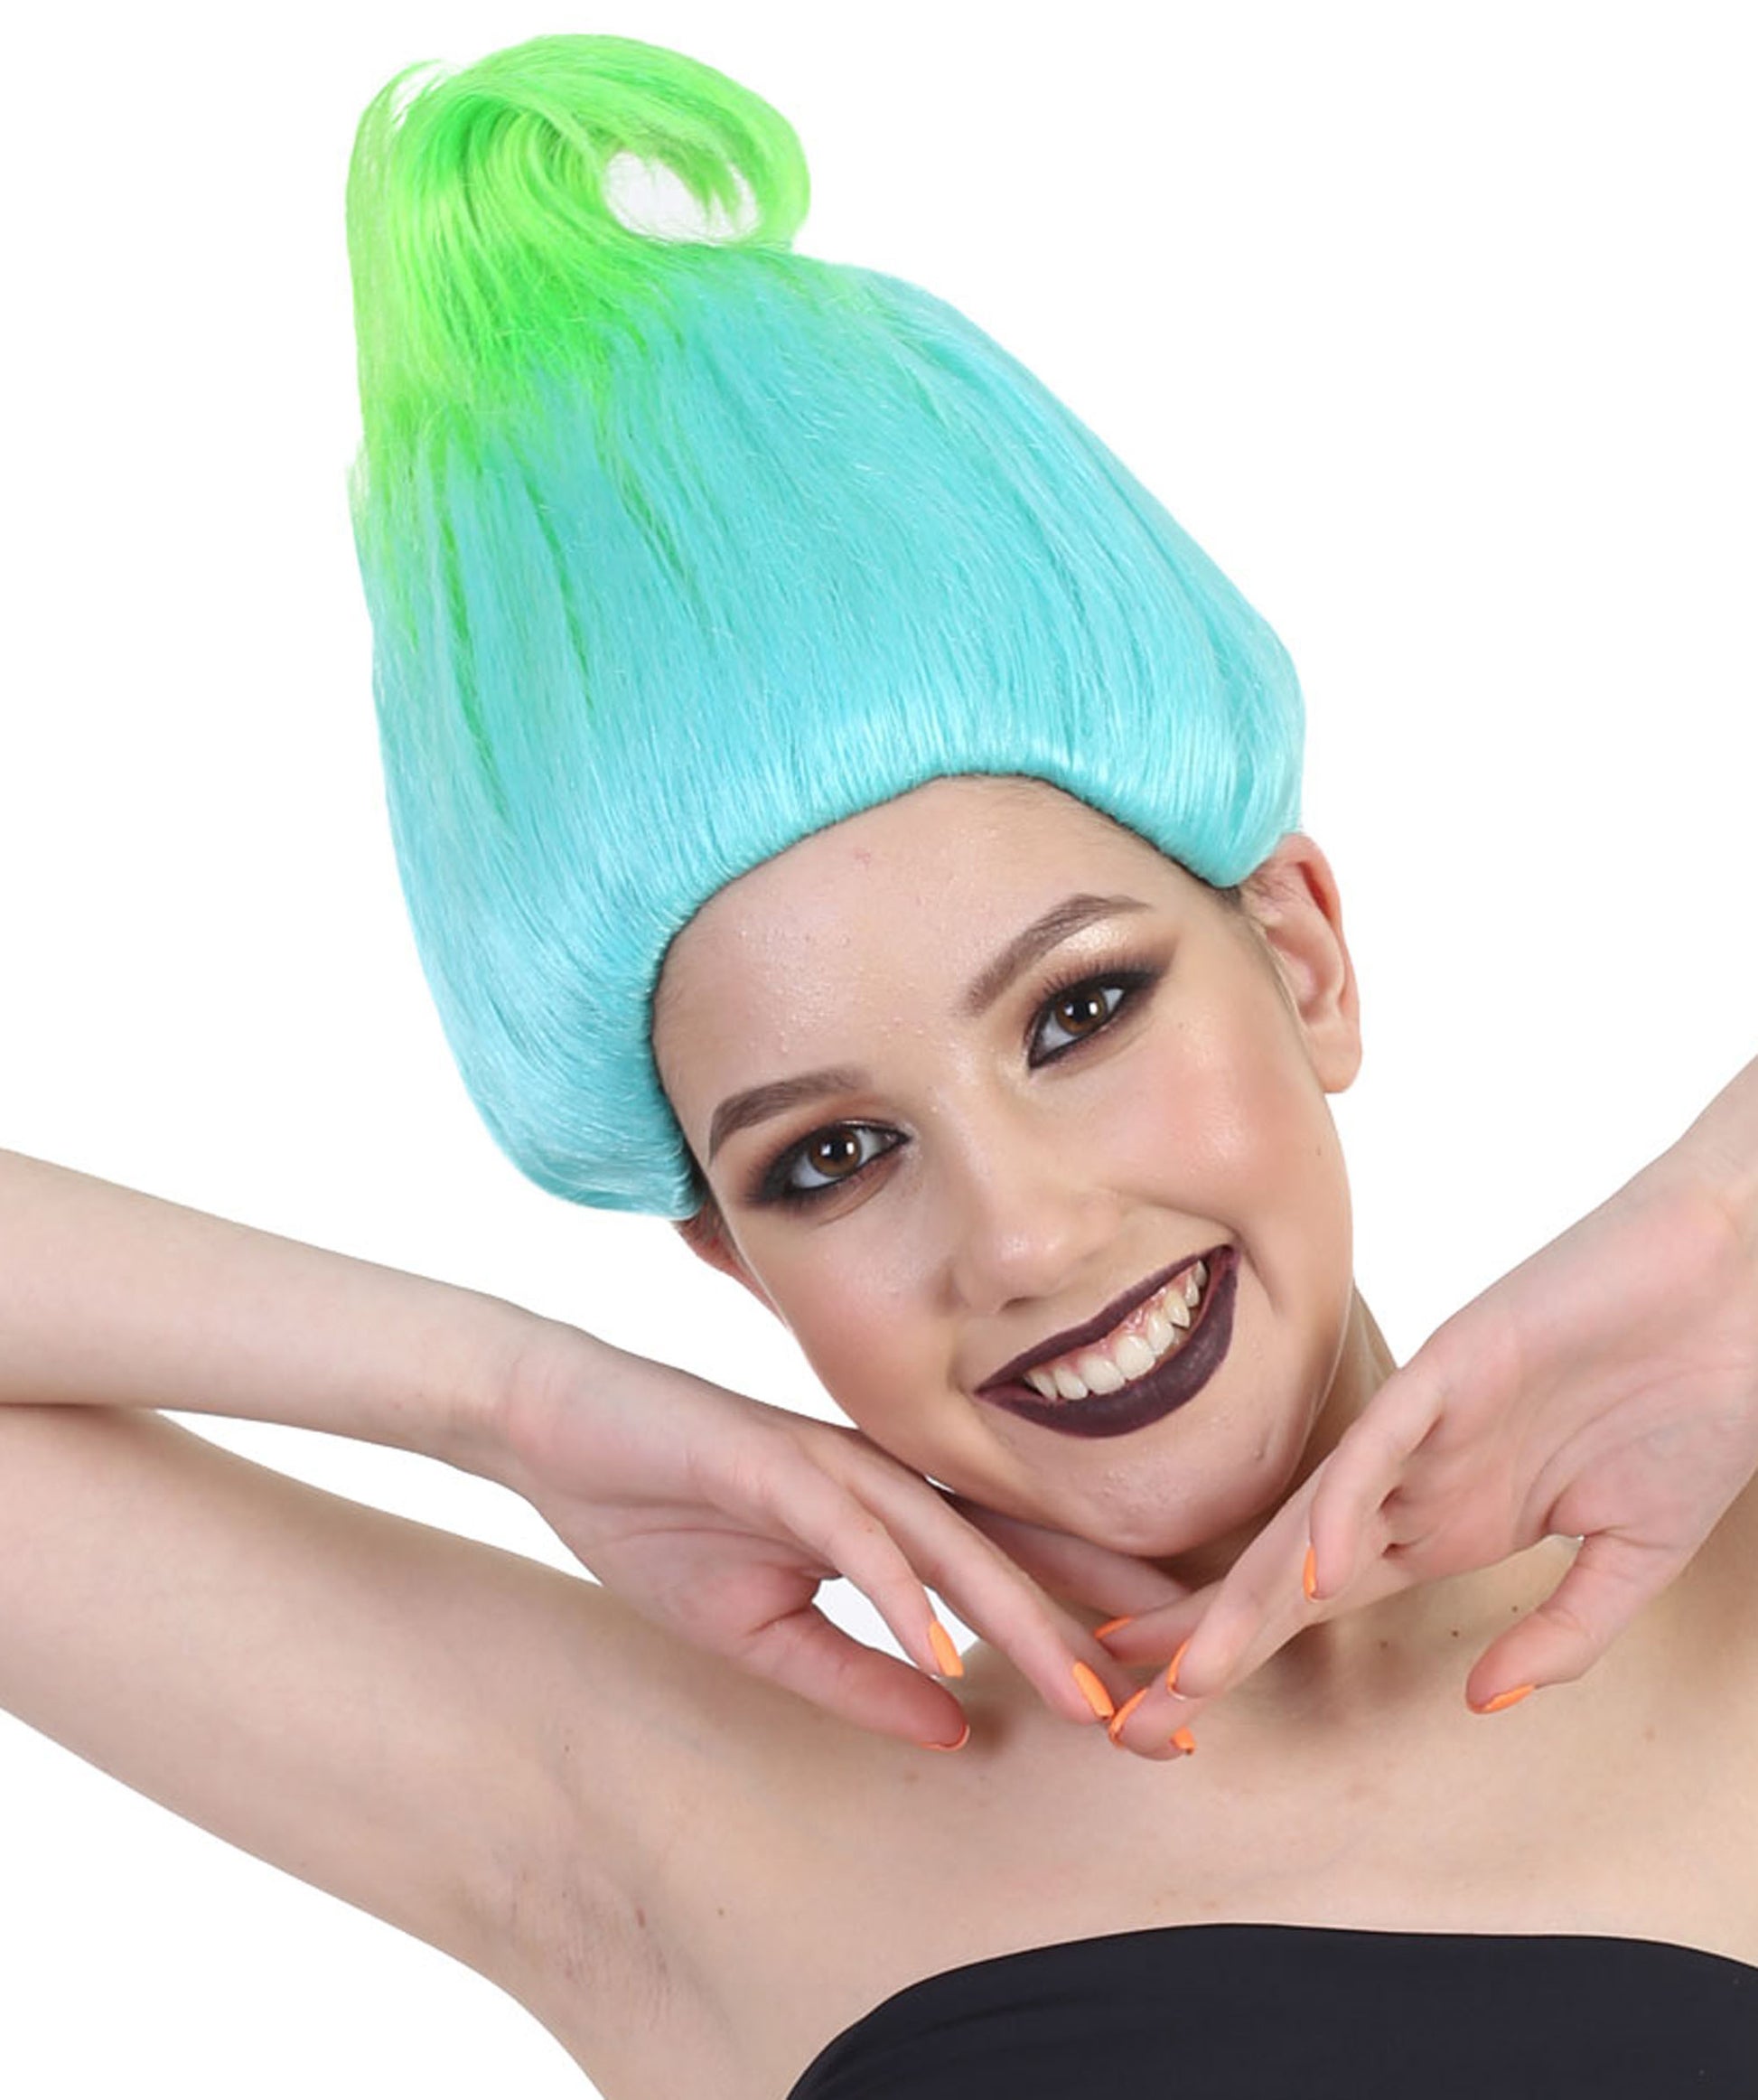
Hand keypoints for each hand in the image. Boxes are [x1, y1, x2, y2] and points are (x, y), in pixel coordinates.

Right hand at [499, 1330, 1181, 1748]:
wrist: (554, 1428)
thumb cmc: (656, 1516)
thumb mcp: (759, 1632)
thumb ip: (857, 1676)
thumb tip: (956, 1726)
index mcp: (887, 1511)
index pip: (1008, 1571)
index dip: (1081, 1634)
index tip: (1153, 1713)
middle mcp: (880, 1477)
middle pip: (1012, 1551)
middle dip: (1095, 1630)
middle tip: (1174, 1714)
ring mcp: (830, 1461)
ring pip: (952, 1540)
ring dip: (1024, 1619)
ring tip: (1089, 1698)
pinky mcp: (769, 1455)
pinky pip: (850, 1531)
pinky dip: (898, 1594)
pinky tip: (944, 1652)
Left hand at [1103, 1139, 1757, 1749]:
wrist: (1744, 1288)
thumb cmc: (1695, 1403)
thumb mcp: (1632, 1553)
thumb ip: (1562, 1630)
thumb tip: (1480, 1699)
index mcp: (1447, 1522)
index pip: (1319, 1600)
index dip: (1247, 1653)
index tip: (1172, 1717)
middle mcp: (1416, 1478)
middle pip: (1288, 1570)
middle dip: (1211, 1639)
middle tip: (1130, 1712)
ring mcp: (1428, 1423)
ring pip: (1314, 1513)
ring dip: (1252, 1593)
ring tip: (1188, 1668)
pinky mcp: (1454, 1363)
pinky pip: (1384, 1442)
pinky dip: (1350, 1505)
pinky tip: (1319, 1572)